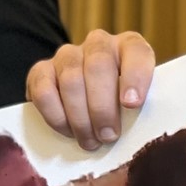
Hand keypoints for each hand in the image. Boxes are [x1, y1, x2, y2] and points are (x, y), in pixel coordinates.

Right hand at [26, 29, 155, 148]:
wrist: (87, 104)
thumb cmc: (119, 106)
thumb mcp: (138, 102)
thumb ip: (143, 108)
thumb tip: (144, 131)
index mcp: (129, 47)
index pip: (136, 51)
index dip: (134, 77)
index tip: (132, 104)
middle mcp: (98, 44)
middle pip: (98, 66)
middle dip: (102, 107)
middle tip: (108, 136)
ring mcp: (67, 55)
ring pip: (70, 80)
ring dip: (80, 117)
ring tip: (90, 140)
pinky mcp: (41, 71)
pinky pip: (44, 92)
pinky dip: (56, 116)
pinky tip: (68, 131)